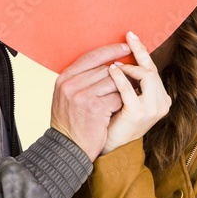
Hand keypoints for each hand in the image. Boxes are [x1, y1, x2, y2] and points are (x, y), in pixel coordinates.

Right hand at [50, 42, 130, 159]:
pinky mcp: (95, 108)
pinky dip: (123, 102)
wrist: (67, 149)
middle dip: (121, 73)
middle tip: (132, 76)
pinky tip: (123, 107)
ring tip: (129, 93)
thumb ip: (81, 79)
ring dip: (124, 88)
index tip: (125, 48)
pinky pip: (117, 97)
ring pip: (113, 82)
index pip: (91, 56)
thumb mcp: (66, 96)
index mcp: (64, 78)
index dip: (110, 50)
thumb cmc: (70, 122)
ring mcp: (82, 96)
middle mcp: (71, 85)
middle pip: (105, 69)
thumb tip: (107, 63)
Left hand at [101, 31, 171, 154]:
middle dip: (141, 51)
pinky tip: (110, 71)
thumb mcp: (127, 98)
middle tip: (129, 36)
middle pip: (153, 70)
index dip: (143, 53)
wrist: (109, 146)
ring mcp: (153, 109)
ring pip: (148, 76)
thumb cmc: (115, 120)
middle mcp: (162, 103)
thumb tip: (120, 54)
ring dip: (130, 67)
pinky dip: (120, 78)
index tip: (131, 38)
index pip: (153, 70)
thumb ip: (131, 82)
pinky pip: (129, 90)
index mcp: (161, 99)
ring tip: (115, 64)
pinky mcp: (139, 114)